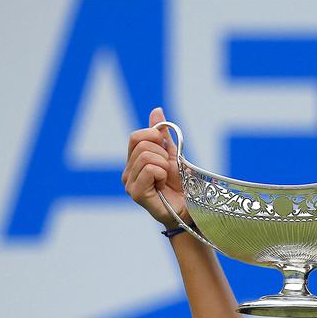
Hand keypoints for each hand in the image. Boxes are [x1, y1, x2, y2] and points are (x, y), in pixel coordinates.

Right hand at [122, 107, 190, 226]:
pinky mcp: (136, 193)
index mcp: (133, 161)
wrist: (189, 206)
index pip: (136, 136)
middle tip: (167, 170)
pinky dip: (161, 174)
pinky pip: (149, 169)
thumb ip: (162, 134)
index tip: (166, 152)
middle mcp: (127, 172)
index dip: (155, 138)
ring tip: (165, 179)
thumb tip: (156, 110)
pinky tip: (163, 185)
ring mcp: (129, 183)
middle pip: (141, 145)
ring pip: (146, 156)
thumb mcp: (172, 154)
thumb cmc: (180, 184)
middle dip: (162, 154)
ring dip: (164, 165)